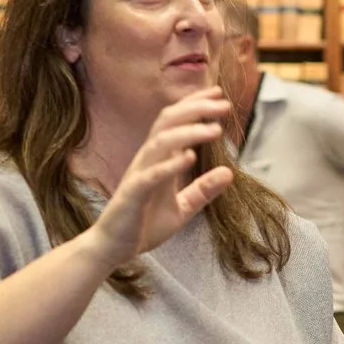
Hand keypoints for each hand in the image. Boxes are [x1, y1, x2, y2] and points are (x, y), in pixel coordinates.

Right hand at [88, 93, 233, 266]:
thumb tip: (229, 173)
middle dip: (196, 109)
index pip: (176, 122)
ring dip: (189, 132)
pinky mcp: (132, 194)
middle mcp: (147, 160)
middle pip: (168, 122)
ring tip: (215, 129)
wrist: (113, 248)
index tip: (219, 95)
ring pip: (161, 142)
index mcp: (158, 159)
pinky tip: (190, 157)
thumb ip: (203, 190)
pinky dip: (170, 164)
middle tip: (223, 103)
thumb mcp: (182, 208)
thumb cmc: (143, 225)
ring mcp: (139, 174)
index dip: (196, 105)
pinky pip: (151, 175)